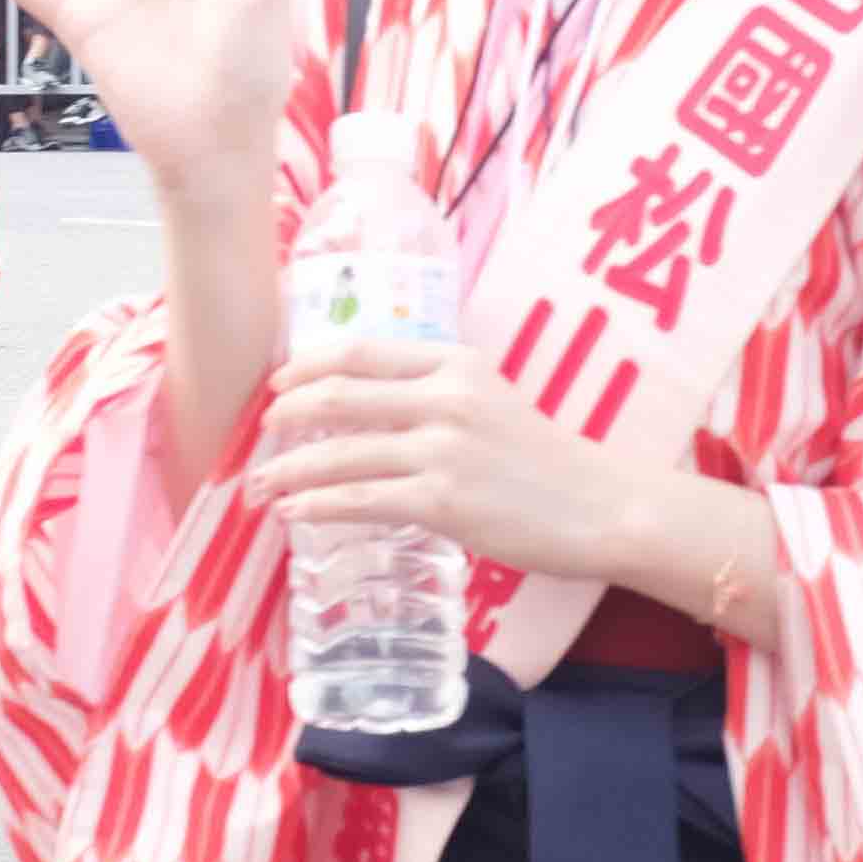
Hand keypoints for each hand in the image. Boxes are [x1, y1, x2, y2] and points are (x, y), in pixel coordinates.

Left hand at [250, 337, 679, 588]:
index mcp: (456, 362)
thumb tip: (370, 405)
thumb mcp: (493, 401)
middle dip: (286, 414)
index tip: (278, 382)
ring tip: (261, 485)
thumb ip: (438, 393)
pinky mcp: (443, 500)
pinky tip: (295, 511)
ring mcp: (442, 448)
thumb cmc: (546, 461)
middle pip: (339, 394)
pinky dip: (317, 505)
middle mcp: (445, 396)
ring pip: (341, 452)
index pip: (361, 350)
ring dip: (289, 470)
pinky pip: (359, 499)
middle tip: (261, 434)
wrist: (601, 506)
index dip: (307, 365)